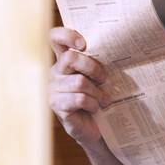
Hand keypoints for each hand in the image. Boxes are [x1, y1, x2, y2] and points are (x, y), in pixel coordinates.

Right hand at [49, 26, 108, 147]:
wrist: (95, 128)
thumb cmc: (97, 100)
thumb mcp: (98, 79)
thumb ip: (97, 64)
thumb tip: (111, 51)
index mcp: (64, 62)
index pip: (55, 38)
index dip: (67, 35)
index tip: (84, 44)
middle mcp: (54, 73)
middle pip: (70, 58)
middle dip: (92, 68)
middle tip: (104, 79)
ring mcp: (53, 89)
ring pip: (79, 82)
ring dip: (96, 92)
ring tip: (103, 100)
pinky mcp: (56, 105)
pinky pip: (79, 98)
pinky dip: (92, 104)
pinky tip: (95, 108)